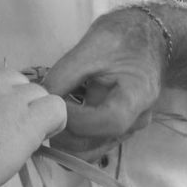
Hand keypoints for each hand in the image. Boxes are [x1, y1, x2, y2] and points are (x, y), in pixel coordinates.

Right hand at [0, 66, 66, 186]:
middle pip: (16, 82)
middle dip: (15, 104)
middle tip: (6, 134)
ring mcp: (7, 95)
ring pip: (38, 94)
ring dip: (32, 114)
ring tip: (22, 140)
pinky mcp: (27, 118)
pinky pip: (56, 108)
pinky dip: (54, 122)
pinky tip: (42, 137)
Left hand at [42, 7, 165, 155]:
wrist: (147, 37)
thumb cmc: (123, 36)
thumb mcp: (92, 46)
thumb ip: (65, 73)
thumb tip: (40, 98)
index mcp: (138, 96)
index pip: (108, 121)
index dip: (76, 118)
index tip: (51, 103)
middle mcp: (137, 120)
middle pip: (98, 143)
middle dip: (64, 134)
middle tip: (40, 114)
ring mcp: (127, 128)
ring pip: (92, 149)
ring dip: (65, 140)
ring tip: (45, 118)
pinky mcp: (116, 128)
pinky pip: (92, 142)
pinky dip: (72, 137)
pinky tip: (56, 120)